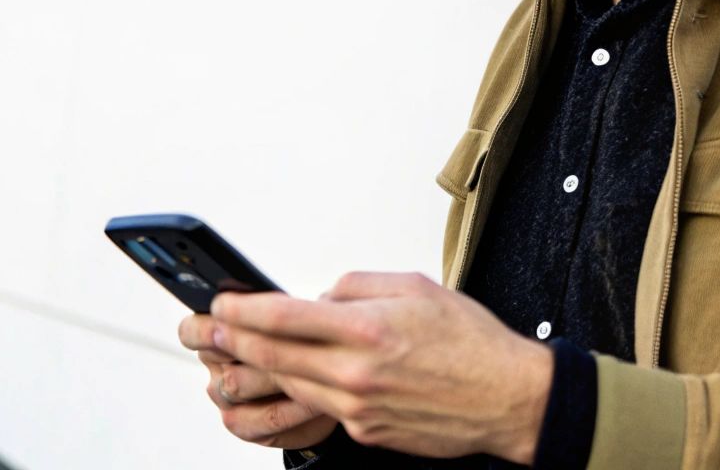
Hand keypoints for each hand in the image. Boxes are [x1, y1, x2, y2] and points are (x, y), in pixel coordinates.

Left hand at [209, 272, 553, 461]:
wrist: (508, 398)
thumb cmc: (472, 342)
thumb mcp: (416, 287)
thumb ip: (359, 286)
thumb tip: (323, 296)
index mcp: (368, 329)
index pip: (285, 317)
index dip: (244, 310)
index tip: (223, 303)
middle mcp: (357, 372)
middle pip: (276, 356)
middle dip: (236, 341)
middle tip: (211, 330)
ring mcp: (359, 408)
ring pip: (293, 385)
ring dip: (262, 367)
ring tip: (242, 350)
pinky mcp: (366, 432)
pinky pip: (325, 405)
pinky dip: (308, 387)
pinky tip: (301, 374)